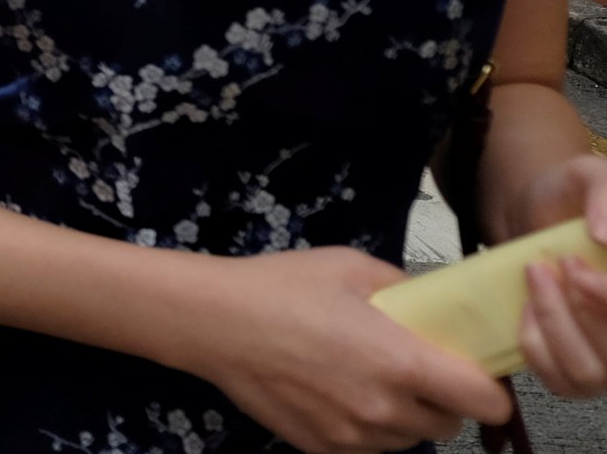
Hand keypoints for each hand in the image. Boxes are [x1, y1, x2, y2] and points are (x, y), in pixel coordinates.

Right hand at [172, 248, 513, 452]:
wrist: (212, 322)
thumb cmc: (279, 288)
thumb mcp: (351, 267)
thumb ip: (405, 288)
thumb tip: (431, 303)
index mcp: (400, 362)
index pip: (486, 404)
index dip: (490, 391)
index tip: (475, 374)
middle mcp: (383, 408)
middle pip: (449, 426)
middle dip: (442, 401)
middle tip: (415, 369)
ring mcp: (352, 434)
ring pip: (408, 440)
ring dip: (404, 415)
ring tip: (369, 378)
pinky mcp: (322, 447)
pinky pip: (368, 447)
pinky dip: (367, 427)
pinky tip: (338, 391)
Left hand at [514, 154, 606, 398]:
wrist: (533, 209)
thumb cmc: (569, 195)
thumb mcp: (589, 175)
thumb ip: (605, 194)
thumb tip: (605, 237)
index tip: (579, 272)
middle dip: (587, 314)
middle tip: (555, 267)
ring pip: (592, 373)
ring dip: (557, 326)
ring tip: (536, 276)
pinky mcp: (574, 369)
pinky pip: (560, 382)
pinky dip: (537, 348)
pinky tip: (525, 309)